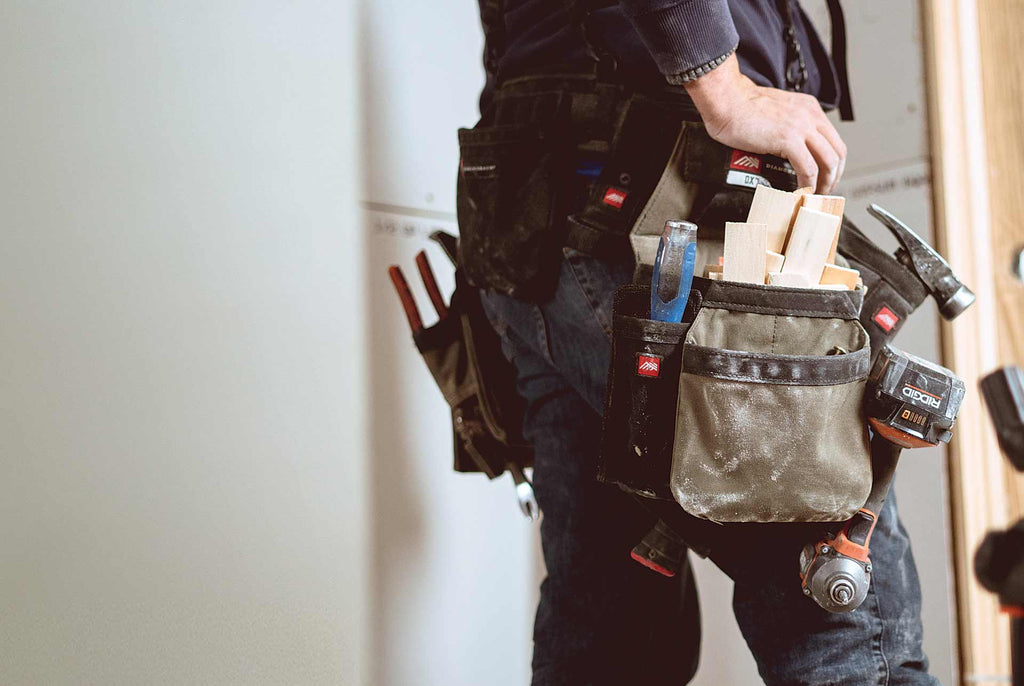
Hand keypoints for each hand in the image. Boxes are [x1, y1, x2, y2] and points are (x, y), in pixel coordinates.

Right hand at [684, 54, 845, 193]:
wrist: (727, 100)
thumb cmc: (740, 107)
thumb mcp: (775, 113)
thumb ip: (786, 126)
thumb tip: (785, 149)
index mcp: (808, 109)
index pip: (833, 139)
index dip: (833, 162)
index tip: (825, 176)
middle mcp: (810, 116)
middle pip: (837, 151)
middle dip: (834, 176)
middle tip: (824, 191)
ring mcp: (801, 127)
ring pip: (829, 161)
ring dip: (824, 183)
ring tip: (814, 195)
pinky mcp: (789, 139)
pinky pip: (808, 168)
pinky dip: (808, 183)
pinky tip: (800, 191)